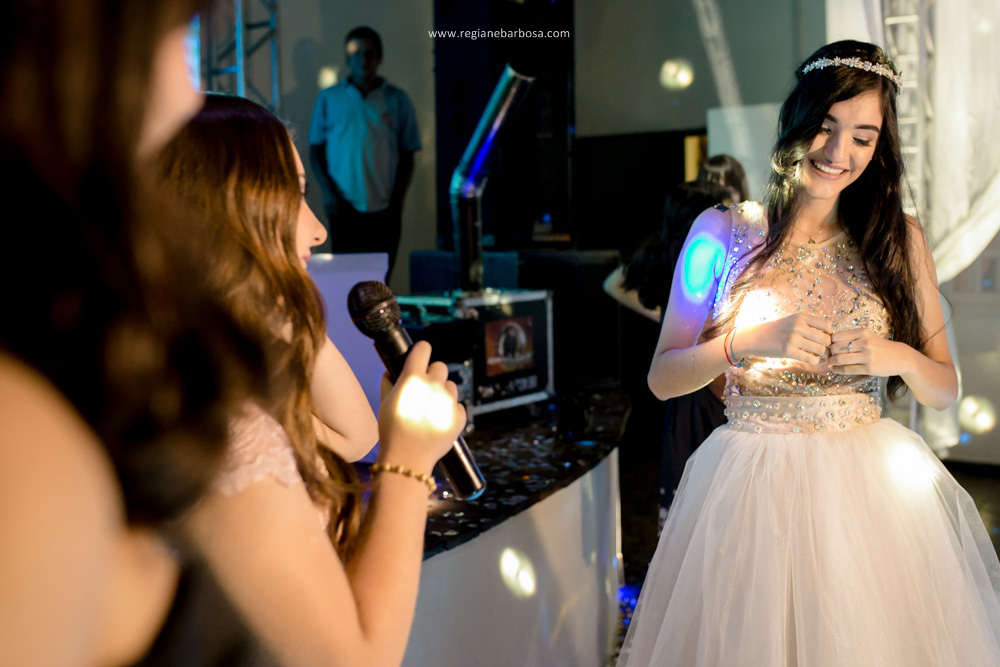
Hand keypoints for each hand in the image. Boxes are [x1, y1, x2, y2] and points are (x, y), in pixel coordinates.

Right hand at [377, 341, 465, 473]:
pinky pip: (458, 406)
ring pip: (451, 386)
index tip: (420, 355)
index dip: (421, 351)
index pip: (423, 349)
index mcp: (413, 378)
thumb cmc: (392, 431)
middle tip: (424, 390)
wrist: (407, 459)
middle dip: (432, 375)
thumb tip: (390, 371)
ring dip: (443, 393)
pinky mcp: (459, 416)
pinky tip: (438, 422)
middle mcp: (433, 386)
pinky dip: (451, 412)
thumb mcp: (384, 403)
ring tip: (430, 410)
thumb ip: (388, 383)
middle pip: (440, 367)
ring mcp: (448, 401)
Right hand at [734, 313, 832, 364]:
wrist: (756, 337)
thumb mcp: (792, 321)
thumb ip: (808, 324)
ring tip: (822, 357)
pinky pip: (810, 358)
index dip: (831, 334)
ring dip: (824, 356)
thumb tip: (829, 333)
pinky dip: (815, 361)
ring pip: (820, 349)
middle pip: (826, 339)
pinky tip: (814, 361)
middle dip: (829, 347)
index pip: (827, 325)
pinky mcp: (787, 350)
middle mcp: (798, 326)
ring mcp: (793, 338)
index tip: (826, 340)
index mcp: (801, 317)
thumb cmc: (777, 330)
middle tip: (826, 352)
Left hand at [828, 328, 903, 376]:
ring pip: (840, 359)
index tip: (828, 345)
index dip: (829, 342)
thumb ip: (851, 338)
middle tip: (827, 355)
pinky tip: (834, 369)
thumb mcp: (867, 336)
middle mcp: (865, 343)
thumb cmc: (879, 346)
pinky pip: (847, 369)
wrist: (901, 357)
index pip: (837, 336)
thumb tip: (829, 342)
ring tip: (829, 362)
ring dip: (831, 362)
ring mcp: (867, 356)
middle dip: (829, 352)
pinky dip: (837, 370)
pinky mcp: (869, 368)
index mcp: (863, 332)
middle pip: (836, 347)